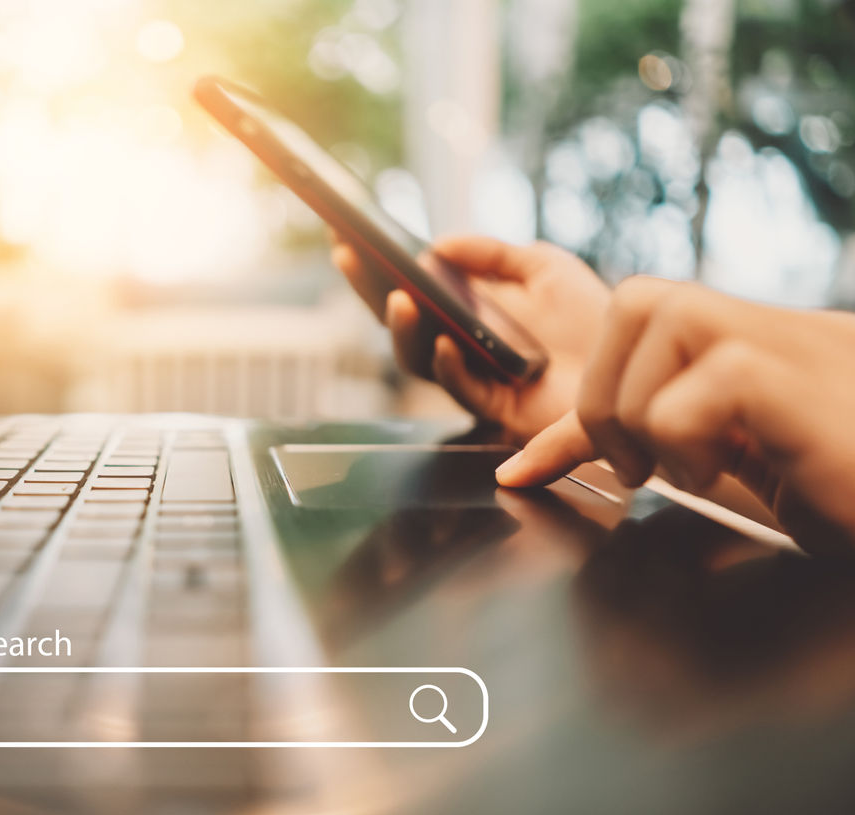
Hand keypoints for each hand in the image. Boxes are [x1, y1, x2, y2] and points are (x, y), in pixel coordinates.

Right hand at [331, 234, 608, 440]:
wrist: (635, 362)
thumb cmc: (593, 318)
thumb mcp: (544, 267)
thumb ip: (492, 253)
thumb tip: (437, 245)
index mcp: (467, 311)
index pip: (408, 288)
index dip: (375, 266)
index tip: (347, 235)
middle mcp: (461, 344)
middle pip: (399, 322)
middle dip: (368, 290)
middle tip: (349, 258)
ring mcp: (473, 376)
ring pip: (418, 359)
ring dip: (403, 329)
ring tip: (402, 298)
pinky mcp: (494, 409)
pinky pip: (459, 388)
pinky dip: (449, 365)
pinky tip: (447, 341)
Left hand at [495, 277, 854, 554]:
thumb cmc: (833, 482)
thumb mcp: (718, 461)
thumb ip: (634, 440)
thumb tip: (526, 464)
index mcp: (742, 341)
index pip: (633, 324)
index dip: (573, 397)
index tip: (524, 472)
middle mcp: (763, 327)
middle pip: (635, 301)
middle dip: (603, 397)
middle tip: (640, 468)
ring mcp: (787, 343)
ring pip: (660, 324)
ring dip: (646, 417)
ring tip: (692, 469)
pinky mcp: (799, 378)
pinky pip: (704, 384)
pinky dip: (687, 436)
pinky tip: (729, 469)